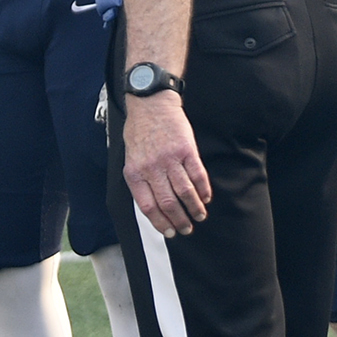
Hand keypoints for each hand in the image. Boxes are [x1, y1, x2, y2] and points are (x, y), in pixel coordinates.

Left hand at [124, 91, 211, 234]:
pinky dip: (203, 189)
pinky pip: (197, 175)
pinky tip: (206, 198)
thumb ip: (140, 180)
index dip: (161, 223)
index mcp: (135, 172)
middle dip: (179, 220)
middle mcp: (152, 168)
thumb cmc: (140, 131)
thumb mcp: (130, 157)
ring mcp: (170, 158)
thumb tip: (154, 206)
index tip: (170, 232)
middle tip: (187, 229)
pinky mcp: (187, 149)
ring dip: (194, 208)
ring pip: (185, 192)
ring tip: (200, 217)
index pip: (148, 206)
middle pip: (168, 203)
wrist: (151, 104)